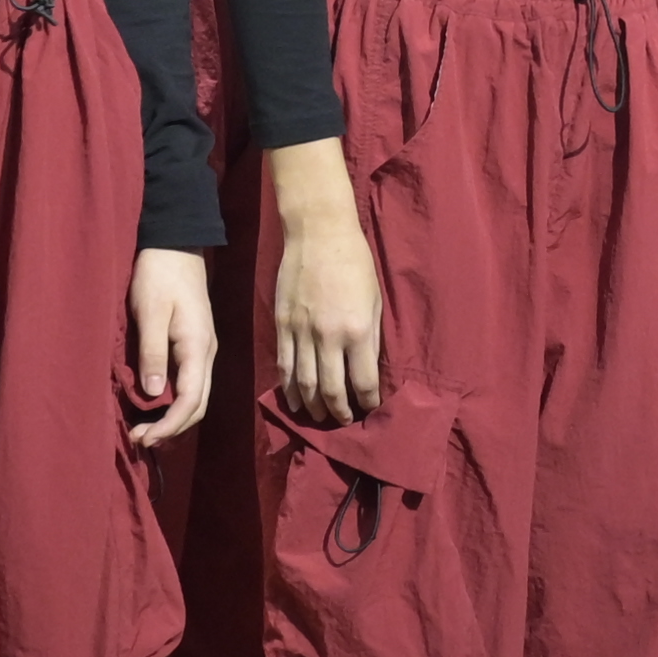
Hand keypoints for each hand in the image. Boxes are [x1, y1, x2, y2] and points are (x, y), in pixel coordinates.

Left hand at [125, 250, 216, 447]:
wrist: (176, 245)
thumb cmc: (159, 276)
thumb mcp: (151, 313)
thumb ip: (153, 353)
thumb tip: (152, 395)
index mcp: (198, 347)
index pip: (191, 400)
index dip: (169, 425)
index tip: (143, 438)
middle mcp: (207, 353)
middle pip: (198, 404)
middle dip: (172, 428)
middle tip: (139, 440)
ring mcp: (203, 349)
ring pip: (196, 396)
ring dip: (174, 418)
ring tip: (145, 429)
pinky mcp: (195, 345)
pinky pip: (191, 383)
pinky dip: (175, 402)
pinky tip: (155, 404)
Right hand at [267, 140, 382, 424]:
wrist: (318, 235)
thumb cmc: (356, 265)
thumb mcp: (376, 301)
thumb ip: (371, 339)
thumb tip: (368, 372)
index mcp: (358, 331)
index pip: (362, 382)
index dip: (367, 402)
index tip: (370, 411)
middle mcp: (328, 337)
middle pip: (331, 390)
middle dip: (339, 413)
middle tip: (344, 422)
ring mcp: (301, 333)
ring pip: (304, 384)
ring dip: (313, 407)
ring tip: (321, 418)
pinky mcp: (281, 326)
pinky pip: (284, 366)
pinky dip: (290, 389)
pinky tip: (296, 402)